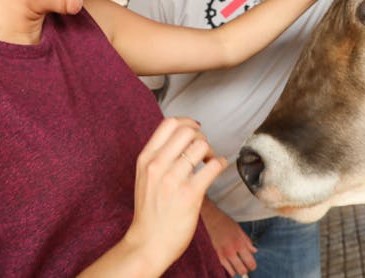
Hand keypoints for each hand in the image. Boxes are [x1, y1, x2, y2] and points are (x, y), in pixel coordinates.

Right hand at [124, 117, 226, 273]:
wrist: (148, 243)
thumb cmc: (149, 210)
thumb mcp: (144, 176)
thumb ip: (158, 156)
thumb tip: (182, 136)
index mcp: (145, 158)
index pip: (168, 124)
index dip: (187, 122)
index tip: (195, 130)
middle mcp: (158, 165)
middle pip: (187, 130)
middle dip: (201, 136)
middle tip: (203, 150)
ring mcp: (173, 179)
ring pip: (201, 145)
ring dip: (211, 150)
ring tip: (209, 161)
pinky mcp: (190, 194)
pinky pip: (213, 166)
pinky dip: (220, 163)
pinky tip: (218, 168)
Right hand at [201, 199, 257, 275]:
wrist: (211, 220)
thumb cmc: (226, 223)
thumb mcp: (240, 231)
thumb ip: (248, 243)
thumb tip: (254, 251)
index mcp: (239, 244)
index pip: (250, 263)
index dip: (253, 266)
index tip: (252, 265)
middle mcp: (231, 252)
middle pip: (242, 270)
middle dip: (246, 269)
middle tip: (246, 265)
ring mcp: (222, 255)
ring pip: (233, 272)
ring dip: (237, 269)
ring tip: (237, 263)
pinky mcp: (216, 256)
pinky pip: (225, 268)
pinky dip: (229, 268)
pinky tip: (230, 262)